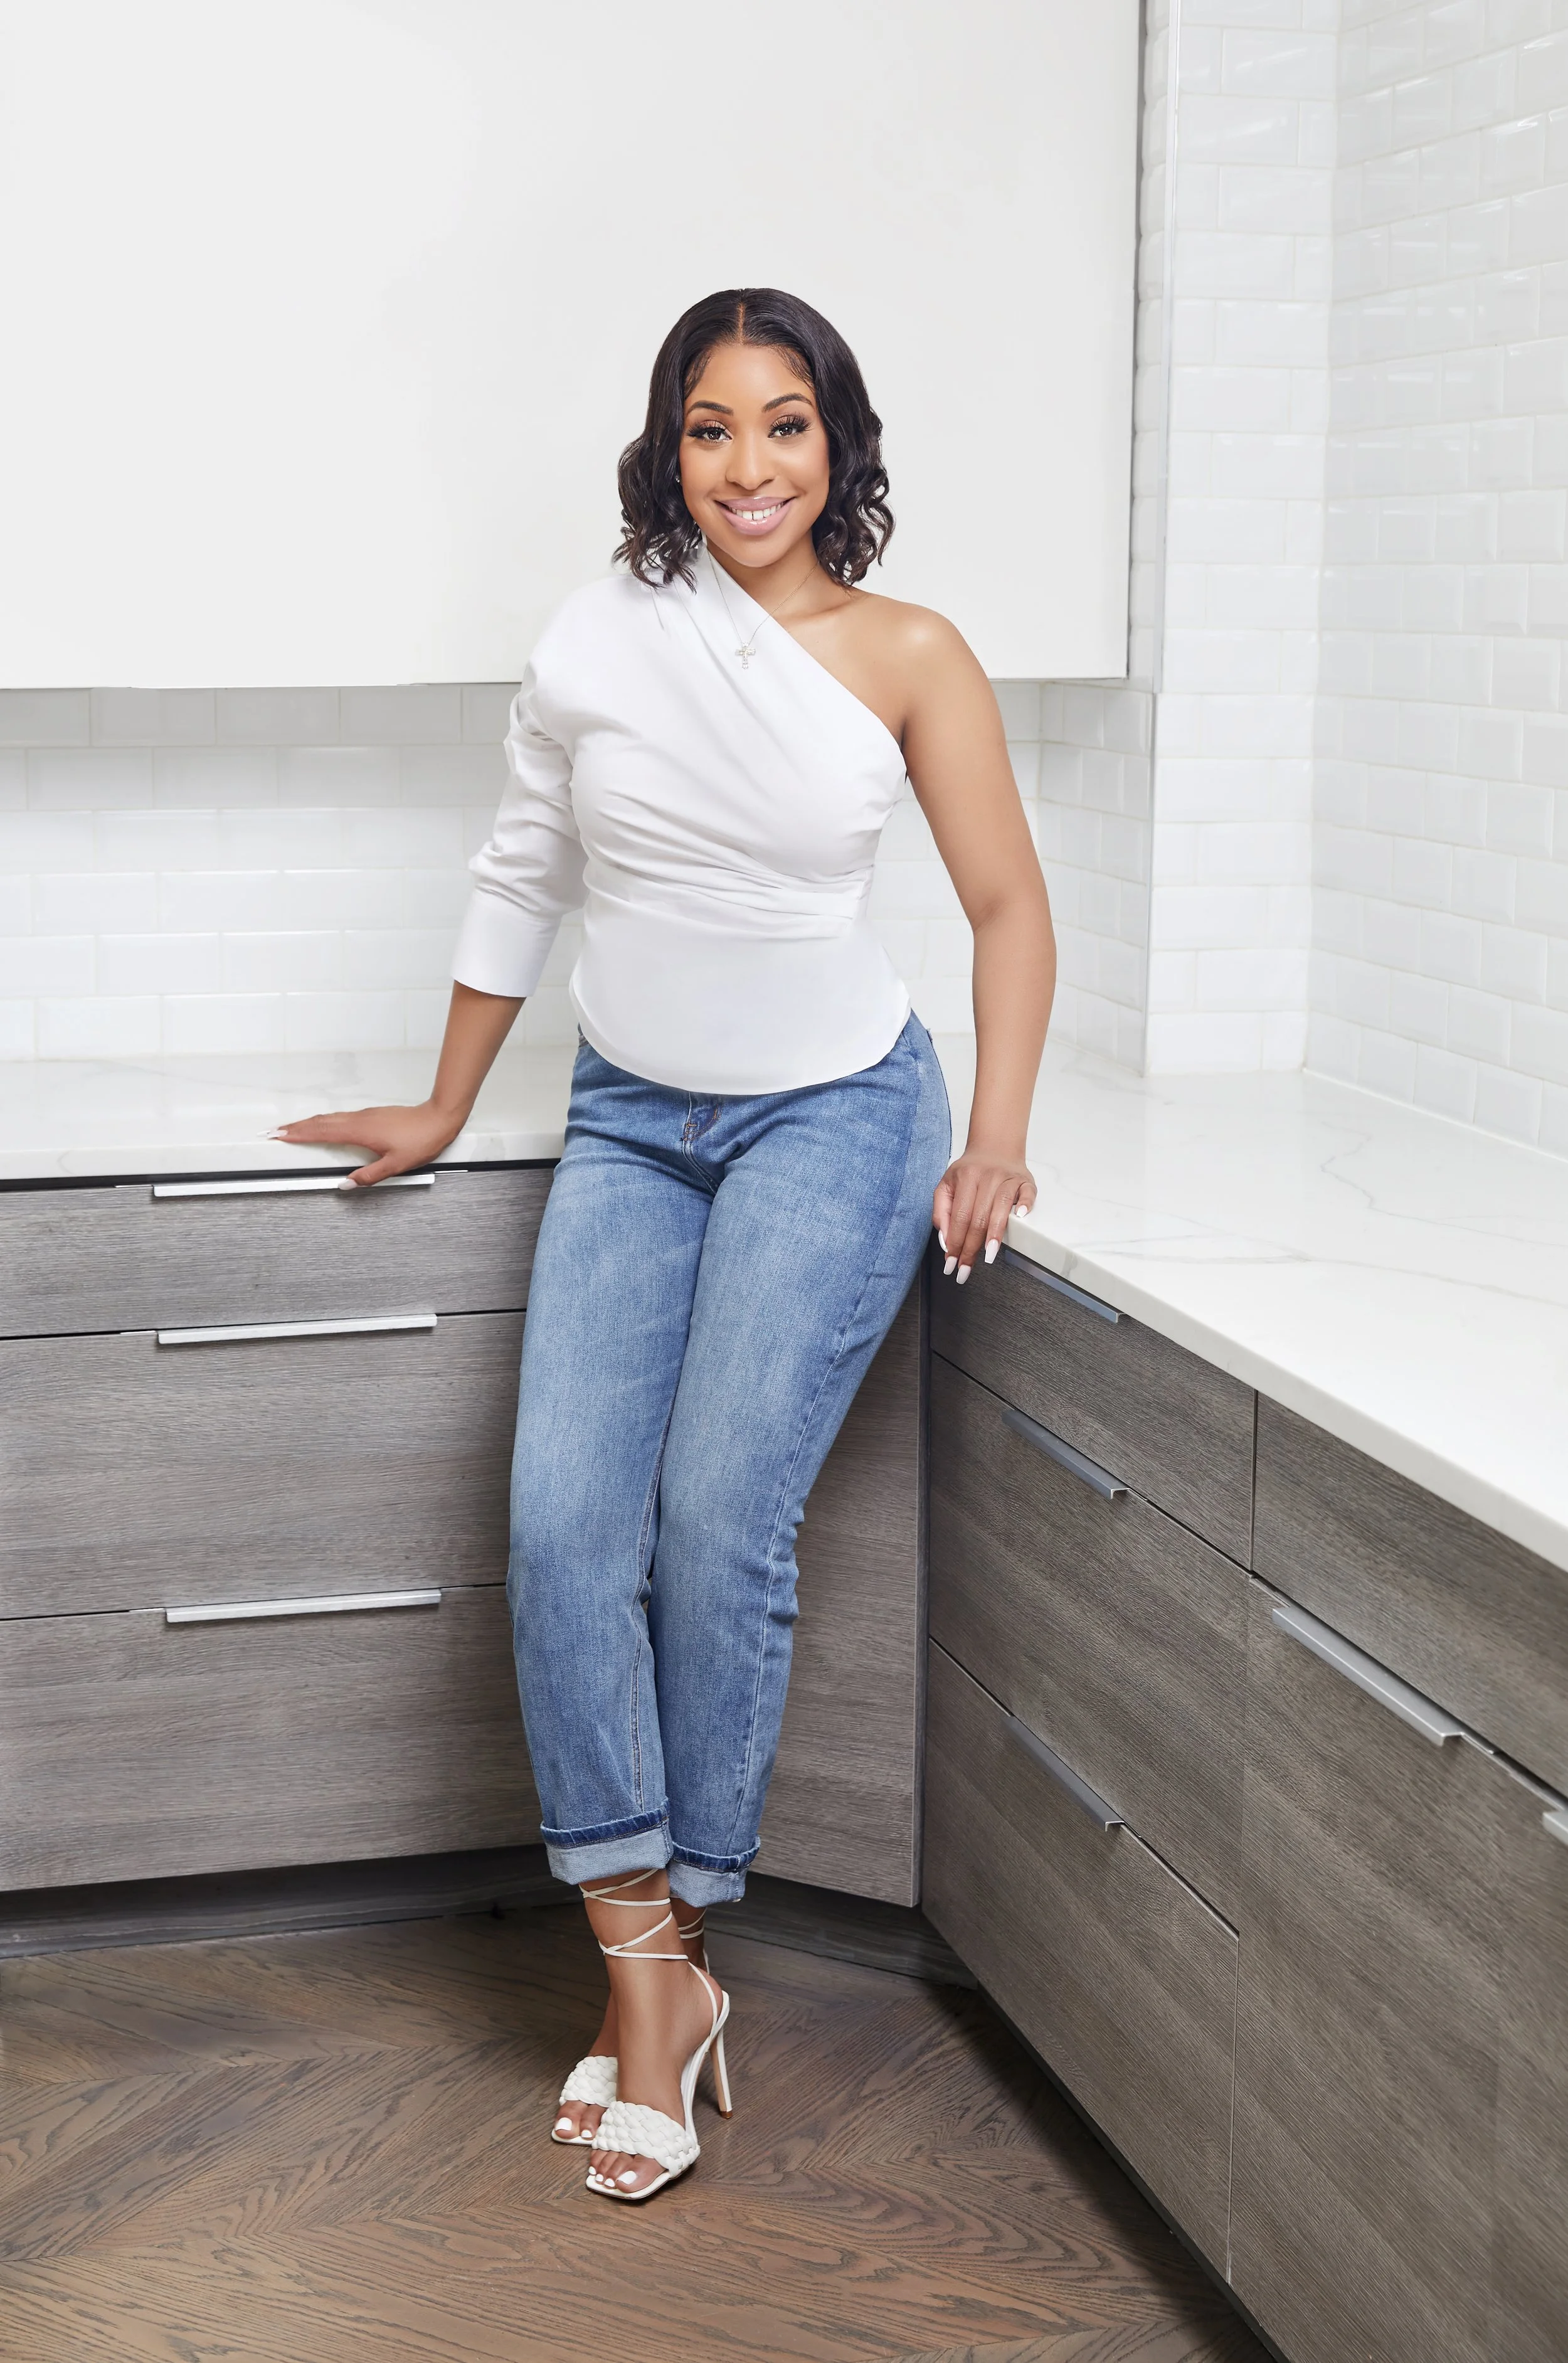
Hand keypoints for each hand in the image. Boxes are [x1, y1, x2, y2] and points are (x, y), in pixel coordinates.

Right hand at [269, 1100, 465, 1186]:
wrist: (439, 1118)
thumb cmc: (421, 1138)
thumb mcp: (396, 1164)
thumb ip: (369, 1175)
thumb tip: (347, 1183)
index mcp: (360, 1131)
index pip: (321, 1132)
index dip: (298, 1134)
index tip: (279, 1135)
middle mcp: (358, 1120)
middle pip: (320, 1122)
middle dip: (295, 1127)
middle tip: (274, 1131)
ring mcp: (364, 1115)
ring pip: (329, 1118)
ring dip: (307, 1123)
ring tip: (291, 1129)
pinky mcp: (370, 1115)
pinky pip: (339, 1117)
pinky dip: (323, 1121)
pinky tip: (322, 1125)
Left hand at [932, 1149, 1033, 1284]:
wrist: (995, 1146)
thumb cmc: (970, 1171)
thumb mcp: (947, 1186)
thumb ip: (941, 1212)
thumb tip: (946, 1241)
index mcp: (965, 1177)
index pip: (958, 1217)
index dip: (954, 1242)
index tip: (951, 1263)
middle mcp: (987, 1176)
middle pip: (978, 1218)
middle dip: (971, 1248)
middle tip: (965, 1270)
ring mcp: (1008, 1178)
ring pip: (1000, 1209)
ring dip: (994, 1235)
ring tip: (988, 1256)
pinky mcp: (1025, 1180)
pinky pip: (1027, 1194)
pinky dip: (1025, 1205)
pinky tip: (1019, 1219)